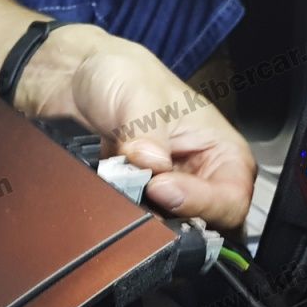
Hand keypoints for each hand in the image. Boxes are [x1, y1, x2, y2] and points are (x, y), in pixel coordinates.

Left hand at [17, 25, 256, 229]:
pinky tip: (107, 200)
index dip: (201, 202)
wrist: (73, 81)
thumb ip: (147, 129)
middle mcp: (201, 179)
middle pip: (205, 225)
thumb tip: (153, 163)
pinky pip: (136, 228)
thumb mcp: (138, 91)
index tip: (160, 186)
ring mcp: (168, 196)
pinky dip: (121, 220)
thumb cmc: (120, 74)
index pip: (232, 199)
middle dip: (172, 218)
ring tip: (119, 197)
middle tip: (138, 199)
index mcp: (222, 152)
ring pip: (170, 232)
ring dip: (144, 221)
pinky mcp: (137, 205)